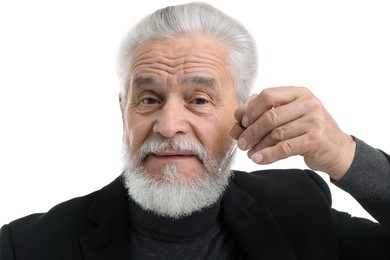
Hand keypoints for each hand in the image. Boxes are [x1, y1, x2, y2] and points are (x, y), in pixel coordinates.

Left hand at [235, 86, 355, 179]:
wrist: (337, 149)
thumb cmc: (309, 130)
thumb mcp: (290, 115)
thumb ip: (266, 110)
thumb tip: (239, 113)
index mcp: (299, 93)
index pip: (268, 95)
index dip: (252, 109)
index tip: (243, 122)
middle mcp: (308, 104)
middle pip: (270, 116)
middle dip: (252, 131)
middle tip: (242, 142)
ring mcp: (313, 121)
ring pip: (276, 133)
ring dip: (258, 145)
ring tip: (250, 152)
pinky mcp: (315, 139)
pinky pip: (284, 148)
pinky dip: (268, 155)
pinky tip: (258, 159)